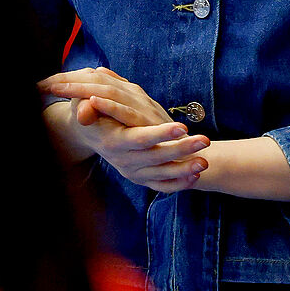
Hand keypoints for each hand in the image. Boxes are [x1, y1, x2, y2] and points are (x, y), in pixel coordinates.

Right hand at [40, 67, 208, 192]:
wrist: (92, 133)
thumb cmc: (93, 111)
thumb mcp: (84, 104)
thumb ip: (86, 105)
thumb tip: (89, 104)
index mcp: (113, 141)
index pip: (139, 138)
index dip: (160, 134)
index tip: (182, 126)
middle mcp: (123, 160)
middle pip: (155, 157)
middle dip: (181, 149)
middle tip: (206, 140)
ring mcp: (133, 171)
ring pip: (161, 174)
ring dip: (184, 169)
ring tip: (205, 162)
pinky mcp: (141, 178)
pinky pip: (161, 186)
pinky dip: (178, 184)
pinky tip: (196, 176)